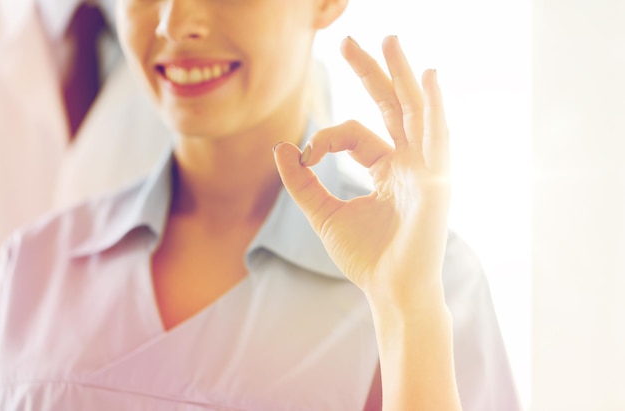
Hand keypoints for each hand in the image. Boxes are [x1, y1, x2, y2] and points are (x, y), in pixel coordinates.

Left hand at [274, 35, 449, 304]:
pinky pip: (435, 137)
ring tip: (390, 41)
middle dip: (372, 73)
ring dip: (402, 76)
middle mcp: (410, 162)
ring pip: (414, 112)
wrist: (392, 292)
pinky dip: (433, 107)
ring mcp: (426, 169)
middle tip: (351, 41)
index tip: (305, 153)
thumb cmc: (366, 258)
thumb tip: (281, 147)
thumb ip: (303, 182)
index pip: (355, 133)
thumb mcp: (324, 213)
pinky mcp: (436, 182)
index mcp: (389, 169)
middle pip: (391, 107)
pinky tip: (427, 79)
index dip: (325, 137)